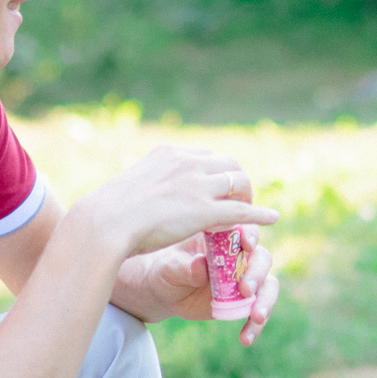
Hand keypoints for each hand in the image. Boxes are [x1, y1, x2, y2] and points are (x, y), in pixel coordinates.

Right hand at [76, 144, 278, 259]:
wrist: (105, 224)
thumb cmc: (108, 213)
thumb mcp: (130, 187)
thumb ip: (148, 185)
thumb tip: (147, 196)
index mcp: (170, 153)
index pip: (206, 156)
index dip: (217, 173)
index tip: (218, 188)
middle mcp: (187, 162)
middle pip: (229, 165)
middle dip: (238, 182)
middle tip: (241, 200)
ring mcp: (198, 185)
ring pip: (239, 184)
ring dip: (248, 197)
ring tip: (251, 211)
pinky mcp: (205, 211)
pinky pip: (242, 211)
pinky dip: (260, 214)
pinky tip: (271, 219)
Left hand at [113, 230, 282, 346]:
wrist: (167, 293)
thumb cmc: (167, 271)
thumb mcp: (170, 268)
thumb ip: (186, 267)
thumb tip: (201, 266)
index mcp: (223, 236)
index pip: (243, 230)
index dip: (250, 235)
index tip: (247, 246)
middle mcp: (240, 254)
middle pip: (262, 257)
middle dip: (257, 273)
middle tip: (246, 290)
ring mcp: (247, 277)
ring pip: (269, 284)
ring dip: (265, 301)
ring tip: (256, 317)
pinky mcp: (247, 299)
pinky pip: (259, 309)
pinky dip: (256, 324)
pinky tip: (246, 338)